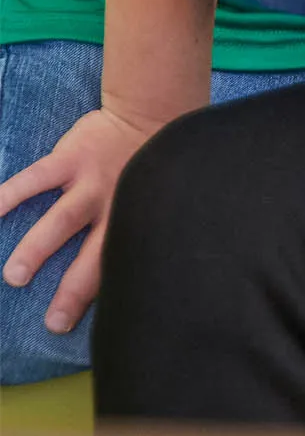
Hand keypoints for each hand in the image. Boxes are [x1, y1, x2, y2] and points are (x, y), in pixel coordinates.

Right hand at [0, 107, 156, 332]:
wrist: (152, 109)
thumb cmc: (151, 161)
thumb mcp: (158, 196)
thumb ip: (142, 226)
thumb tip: (132, 267)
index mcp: (136, 219)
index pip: (120, 265)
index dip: (103, 297)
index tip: (77, 326)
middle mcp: (115, 205)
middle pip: (93, 255)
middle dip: (72, 289)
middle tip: (51, 320)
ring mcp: (91, 181)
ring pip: (63, 220)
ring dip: (38, 248)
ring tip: (15, 275)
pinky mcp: (71, 157)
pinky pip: (36, 178)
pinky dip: (12, 194)